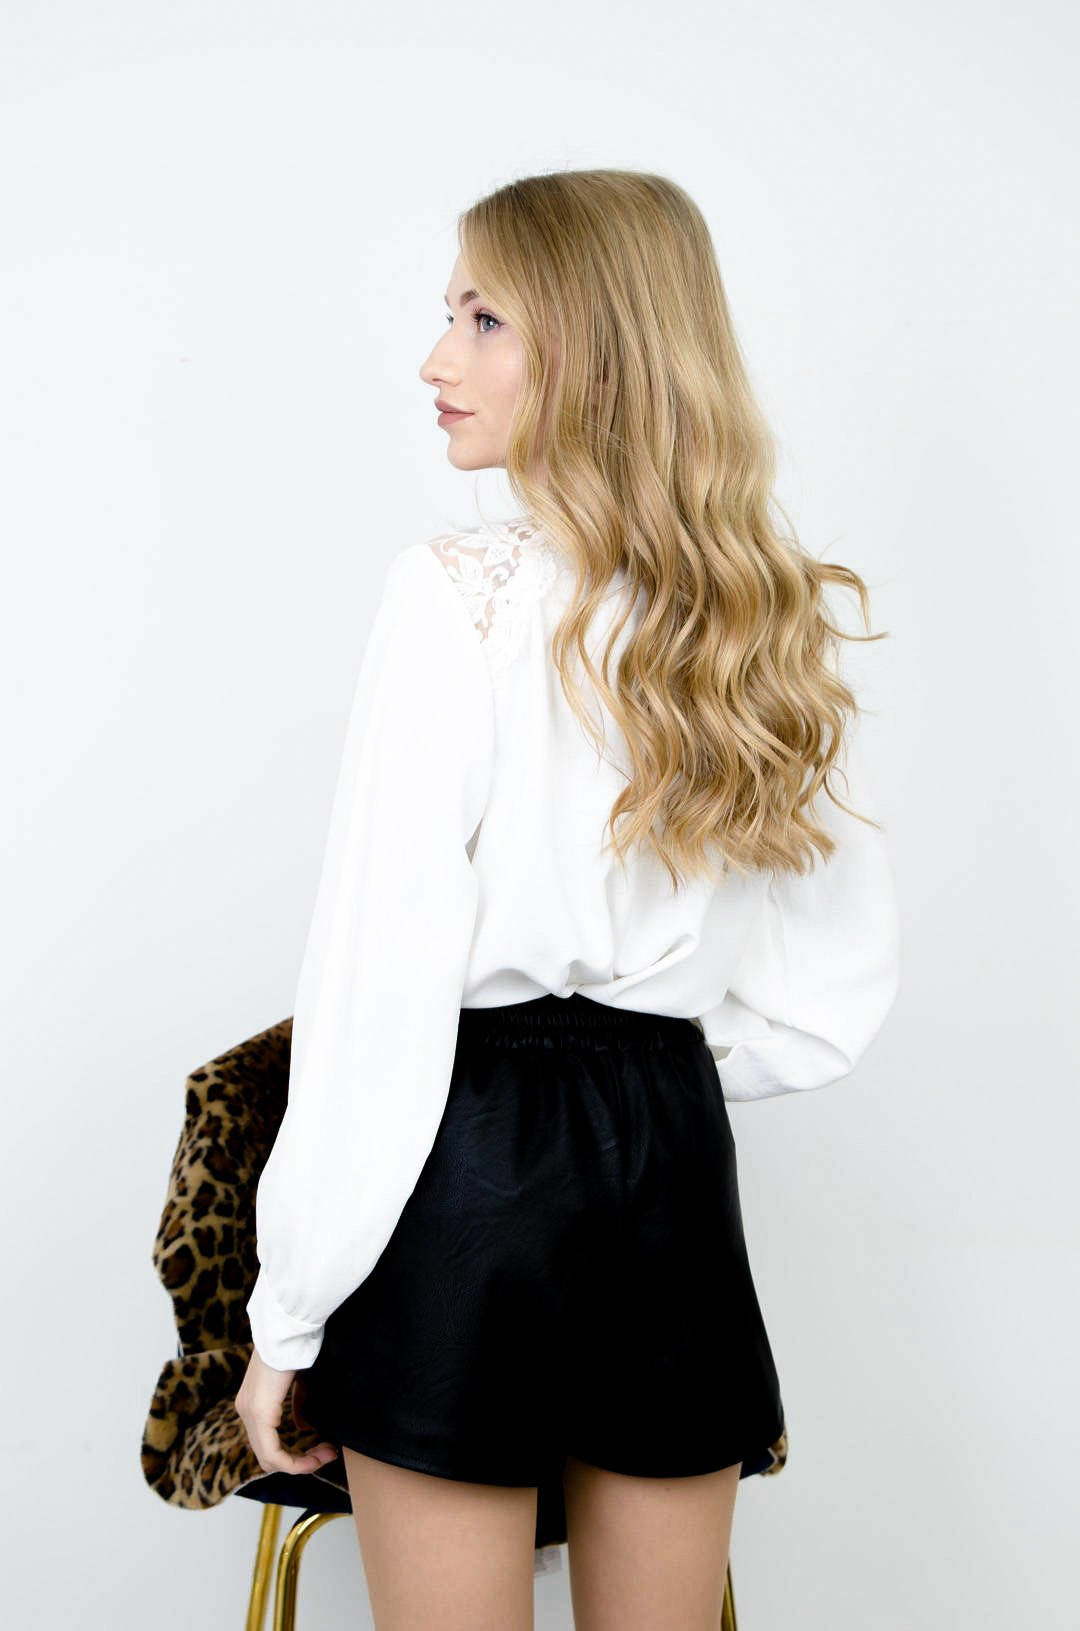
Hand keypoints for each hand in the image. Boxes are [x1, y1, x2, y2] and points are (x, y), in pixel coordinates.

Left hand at [236, 1348, 338, 1474]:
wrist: (289, 1329)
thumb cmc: (296, 1347)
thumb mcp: (297, 1382)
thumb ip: (297, 1404)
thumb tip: (302, 1428)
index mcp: (253, 1402)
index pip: (268, 1443)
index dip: (295, 1453)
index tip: (324, 1447)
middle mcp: (245, 1411)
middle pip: (268, 1456)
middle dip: (301, 1461)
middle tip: (328, 1453)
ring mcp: (249, 1413)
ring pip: (270, 1459)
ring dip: (300, 1463)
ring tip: (327, 1454)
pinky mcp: (258, 1414)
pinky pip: (272, 1454)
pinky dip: (295, 1462)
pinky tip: (316, 1456)